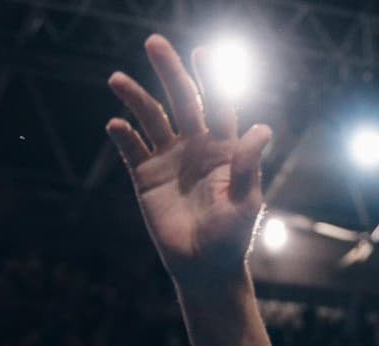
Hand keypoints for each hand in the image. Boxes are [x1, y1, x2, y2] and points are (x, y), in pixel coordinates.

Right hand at [106, 34, 272, 283]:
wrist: (204, 269)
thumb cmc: (231, 238)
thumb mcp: (245, 203)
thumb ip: (247, 167)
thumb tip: (262, 130)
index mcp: (224, 150)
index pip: (219, 105)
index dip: (212, 78)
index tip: (203, 53)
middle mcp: (195, 147)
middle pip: (182, 101)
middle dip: (169, 72)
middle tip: (155, 43)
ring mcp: (169, 160)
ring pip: (151, 118)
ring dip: (135, 98)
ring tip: (117, 79)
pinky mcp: (145, 177)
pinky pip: (131, 149)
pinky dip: (122, 135)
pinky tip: (116, 125)